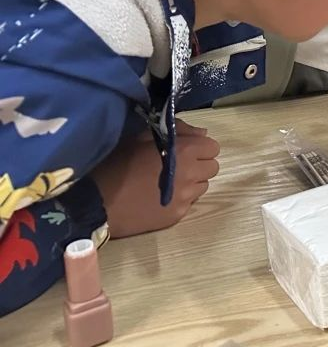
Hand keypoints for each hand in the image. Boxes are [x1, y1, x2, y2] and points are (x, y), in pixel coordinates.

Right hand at [93, 118, 220, 237]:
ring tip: (167, 181)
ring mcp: (185, 198)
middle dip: (199, 164)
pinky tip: (158, 196)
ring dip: (191, 182)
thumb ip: (178, 130)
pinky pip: (189, 203)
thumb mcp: (142, 136)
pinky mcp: (176, 216)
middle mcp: (191, 174)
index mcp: (185, 151)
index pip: (213, 147)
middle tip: (176, 165)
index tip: (185, 149)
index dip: (200, 146)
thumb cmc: (115, 162)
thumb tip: (202, 134)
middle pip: (212, 167)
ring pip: (203, 186)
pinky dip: (180, 198)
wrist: (95, 202)